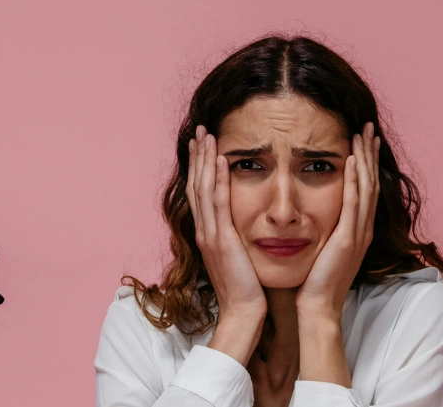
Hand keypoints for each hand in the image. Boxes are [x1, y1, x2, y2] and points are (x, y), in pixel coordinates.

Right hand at [187, 124, 266, 318]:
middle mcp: (204, 230)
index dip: (199, 167)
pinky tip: (221, 161)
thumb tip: (241, 222)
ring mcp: (211, 234)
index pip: (200, 193)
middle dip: (197, 156)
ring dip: (204, 160)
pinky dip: (217, 180)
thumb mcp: (237, 255)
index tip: (202, 145)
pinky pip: (219, 203)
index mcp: (208, 234)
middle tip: (200, 131)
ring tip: (207, 136)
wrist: (244, 312)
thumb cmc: (246, 287)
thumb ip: (236, 236)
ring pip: (203, 189)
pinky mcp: (222, 239)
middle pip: (196, 185)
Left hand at [295, 122, 379, 319]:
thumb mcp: (325, 248)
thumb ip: (327, 228)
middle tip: (368, 128)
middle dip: (370, 153)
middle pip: (370, 182)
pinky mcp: (347, 239)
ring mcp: (358, 233)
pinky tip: (351, 161)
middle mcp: (363, 228)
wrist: (317, 306)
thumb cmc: (316, 280)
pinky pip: (352, 203)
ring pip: (365, 187)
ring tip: (362, 134)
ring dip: (365, 159)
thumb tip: (316, 211)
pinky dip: (354, 180)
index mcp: (358, 229)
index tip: (364, 140)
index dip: (366, 163)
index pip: (365, 188)